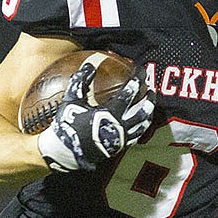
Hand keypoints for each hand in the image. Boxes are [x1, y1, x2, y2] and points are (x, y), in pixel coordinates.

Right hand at [37, 62, 154, 171]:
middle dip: (149, 99)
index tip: (141, 71)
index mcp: (110, 113)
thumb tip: (89, 65)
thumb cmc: (68, 124)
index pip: (129, 92)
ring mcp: (120, 139)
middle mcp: (119, 127)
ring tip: (150, 108)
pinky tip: (140, 125)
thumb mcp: (72, 100)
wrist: (65, 151)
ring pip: (142, 127)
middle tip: (152, 90)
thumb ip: (81, 81)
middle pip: (142, 111)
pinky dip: (140, 129)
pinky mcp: (118, 148)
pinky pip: (134, 138)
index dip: (137, 80)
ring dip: (148, 115)